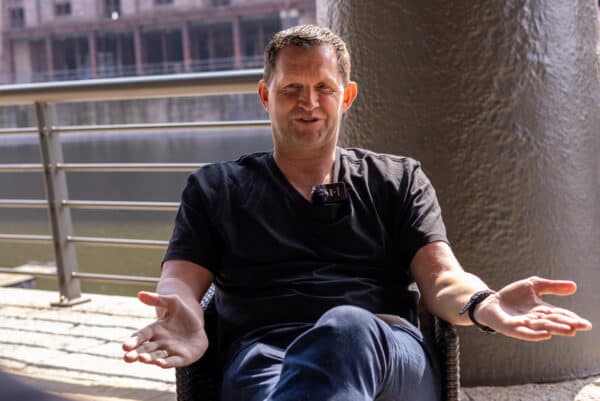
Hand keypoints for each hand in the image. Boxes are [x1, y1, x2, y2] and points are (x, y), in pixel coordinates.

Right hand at [122, 291, 207, 367]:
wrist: (198, 325)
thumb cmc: (182, 313)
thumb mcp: (172, 302)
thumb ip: (158, 299)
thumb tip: (140, 294)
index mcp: (153, 330)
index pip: (140, 337)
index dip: (133, 342)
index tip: (125, 346)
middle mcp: (158, 343)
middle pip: (145, 350)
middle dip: (136, 354)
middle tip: (127, 358)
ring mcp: (169, 352)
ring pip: (156, 357)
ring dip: (149, 359)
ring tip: (142, 359)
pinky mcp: (181, 358)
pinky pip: (172, 361)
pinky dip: (166, 363)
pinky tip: (160, 364)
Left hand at [475, 276, 591, 340]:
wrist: (491, 301)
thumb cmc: (513, 295)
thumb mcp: (533, 285)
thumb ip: (552, 287)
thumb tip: (575, 286)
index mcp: (542, 311)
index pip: (560, 314)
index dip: (572, 318)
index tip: (586, 324)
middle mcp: (536, 320)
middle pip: (554, 322)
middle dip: (567, 324)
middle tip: (580, 326)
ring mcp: (524, 325)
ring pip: (542, 327)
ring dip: (555, 329)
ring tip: (569, 330)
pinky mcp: (511, 328)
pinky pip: (524, 333)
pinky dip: (535, 334)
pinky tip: (546, 335)